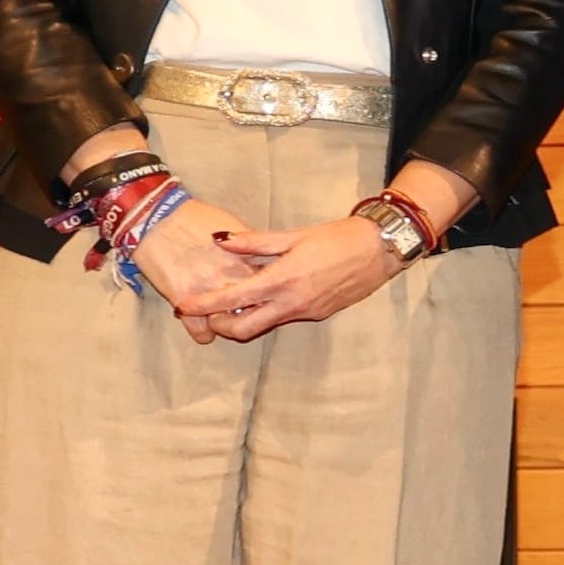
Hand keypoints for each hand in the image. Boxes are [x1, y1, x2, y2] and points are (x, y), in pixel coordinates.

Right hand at [101, 190, 256, 338]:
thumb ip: (251, 248)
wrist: (156, 218)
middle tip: (244, 310)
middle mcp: (230, 276)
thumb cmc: (194, 218)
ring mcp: (207, 290)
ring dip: (227, 323)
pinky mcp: (183, 300)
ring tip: (222, 319)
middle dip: (251, 310)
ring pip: (229, 323)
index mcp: (246, 258)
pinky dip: (203, 333)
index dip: (268, 291)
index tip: (265, 295)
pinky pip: (201, 332)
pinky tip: (202, 328)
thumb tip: (266, 260)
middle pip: (253, 307)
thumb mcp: (232, 227)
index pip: (270, 285)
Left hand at [173, 214, 403, 339]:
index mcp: (282, 280)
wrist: (380, 251)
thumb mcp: (295, 235)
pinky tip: (268, 295)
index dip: (204, 305)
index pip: (233, 299)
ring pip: (262, 326)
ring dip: (243, 319)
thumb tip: (221, 241)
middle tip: (208, 310)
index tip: (183, 305)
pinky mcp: (317, 315)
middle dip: (220, 324)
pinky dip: (267, 311)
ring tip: (235, 301)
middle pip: (243, 329)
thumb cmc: (338, 237)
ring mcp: (305, 312)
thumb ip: (255, 242)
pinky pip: (282, 318)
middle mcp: (291, 303)